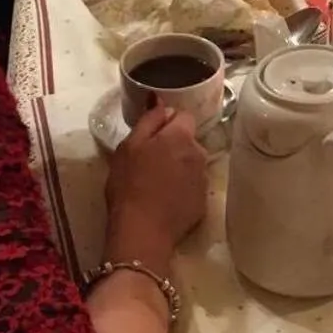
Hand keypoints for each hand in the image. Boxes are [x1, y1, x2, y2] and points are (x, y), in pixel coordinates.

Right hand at [104, 102, 208, 266]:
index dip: (168, 123)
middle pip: (188, 141)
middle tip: (150, 162)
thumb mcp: (128, 147)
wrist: (142, 231)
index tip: (152, 136)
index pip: (184, 115)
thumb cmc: (129, 185)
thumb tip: (161, 101)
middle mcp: (199, 153)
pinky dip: (183, 188)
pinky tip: (166, 200)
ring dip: (180, 167)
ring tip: (157, 184)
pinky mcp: (203, 202)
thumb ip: (149, 120)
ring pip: (192, 163)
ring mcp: (203, 179)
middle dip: (174, 146)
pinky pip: (193, 186)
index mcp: (181, 136)